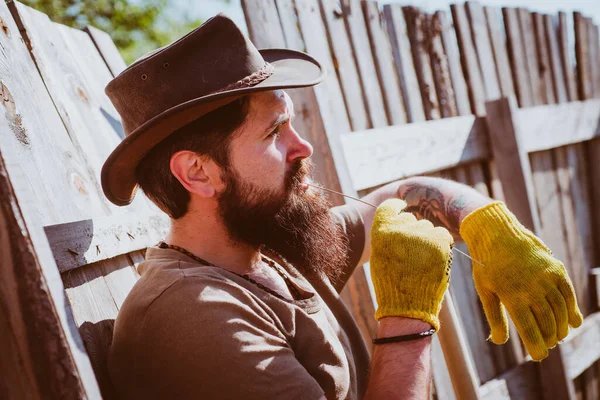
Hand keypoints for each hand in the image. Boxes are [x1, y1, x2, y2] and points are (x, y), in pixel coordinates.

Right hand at [370, 199, 453, 329]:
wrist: (407, 306)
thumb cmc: (391, 283)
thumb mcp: (381, 255)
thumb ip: (388, 236)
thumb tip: (403, 220)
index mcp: (381, 231)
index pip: (389, 207)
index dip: (397, 206)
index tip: (402, 207)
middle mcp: (400, 228)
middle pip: (411, 219)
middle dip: (413, 231)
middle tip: (412, 253)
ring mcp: (420, 234)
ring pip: (428, 227)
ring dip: (427, 239)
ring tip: (422, 261)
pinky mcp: (438, 241)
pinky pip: (442, 234)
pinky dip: (440, 244)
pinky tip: (434, 259)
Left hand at [460, 202, 582, 360]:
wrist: (497, 233)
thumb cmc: (487, 264)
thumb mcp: (485, 290)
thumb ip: (494, 317)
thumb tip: (498, 341)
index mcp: (511, 296)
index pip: (529, 330)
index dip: (536, 347)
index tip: (538, 357)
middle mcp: (531, 288)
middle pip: (547, 322)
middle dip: (549, 338)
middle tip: (547, 346)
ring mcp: (546, 278)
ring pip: (560, 311)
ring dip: (561, 327)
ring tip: (558, 336)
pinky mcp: (556, 269)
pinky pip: (568, 294)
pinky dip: (572, 310)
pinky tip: (572, 322)